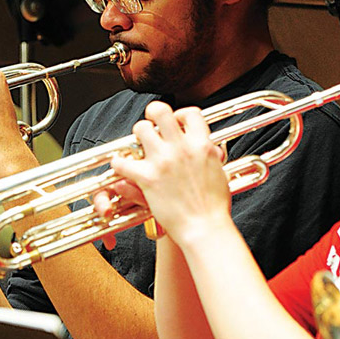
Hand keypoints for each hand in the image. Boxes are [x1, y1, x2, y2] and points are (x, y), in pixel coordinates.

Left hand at [104, 101, 230, 246]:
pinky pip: (123, 161)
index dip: (181, 114)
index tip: (177, 123)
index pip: (190, 113)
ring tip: (139, 146)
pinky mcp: (148, 177)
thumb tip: (211, 148)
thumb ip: (211, 156)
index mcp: (202, 144)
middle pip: (161, 111)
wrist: (205, 227)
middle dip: (153, 114)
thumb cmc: (214, 206)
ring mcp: (164, 161)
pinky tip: (123, 167)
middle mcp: (182, 147)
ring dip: (137, 136)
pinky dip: (119, 163)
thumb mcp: (219, 172)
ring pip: (140, 129)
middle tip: (151, 124)